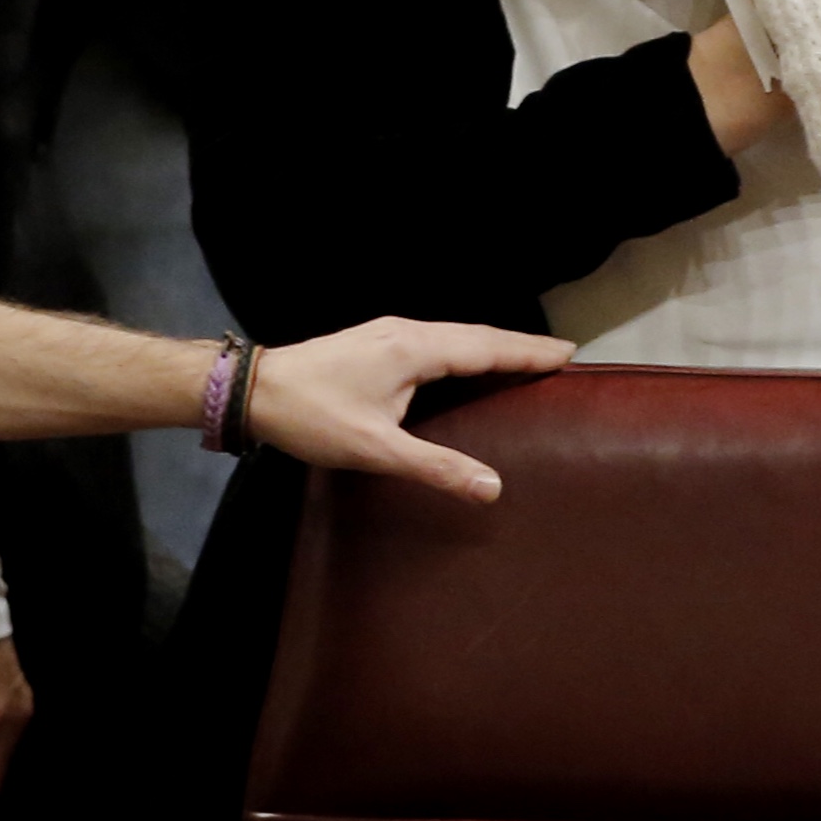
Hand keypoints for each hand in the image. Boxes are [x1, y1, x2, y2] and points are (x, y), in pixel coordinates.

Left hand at [246, 318, 573, 498]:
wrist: (254, 389)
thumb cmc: (313, 416)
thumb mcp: (378, 449)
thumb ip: (437, 467)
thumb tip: (492, 488)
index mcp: (414, 350)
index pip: (486, 348)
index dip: (527, 353)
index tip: (566, 354)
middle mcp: (406, 332)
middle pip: (475, 336)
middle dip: (518, 346)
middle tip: (558, 355)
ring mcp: (388, 333)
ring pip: (454, 335)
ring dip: (491, 345)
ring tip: (523, 358)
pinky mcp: (374, 341)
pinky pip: (435, 340)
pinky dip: (464, 348)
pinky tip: (465, 362)